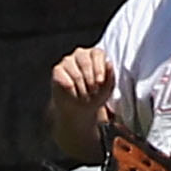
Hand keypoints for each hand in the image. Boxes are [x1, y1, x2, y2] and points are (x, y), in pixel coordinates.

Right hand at [49, 45, 115, 161]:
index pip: (99, 56)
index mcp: (95, 55)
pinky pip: (66, 81)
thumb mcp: (108, 90)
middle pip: (87, 64)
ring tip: (82, 100)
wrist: (77, 115)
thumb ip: (111, 77)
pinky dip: (71, 92)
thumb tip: (112, 66)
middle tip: (90, 98)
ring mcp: (67, 63)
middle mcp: (80, 55)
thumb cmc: (95, 101)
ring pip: (77, 74)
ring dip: (81, 91)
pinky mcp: (57, 73)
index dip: (100, 75)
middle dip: (91, 84)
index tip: (100, 89)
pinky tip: (72, 98)